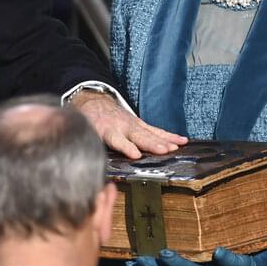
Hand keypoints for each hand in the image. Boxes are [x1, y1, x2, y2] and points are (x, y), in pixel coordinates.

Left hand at [69, 92, 185, 157]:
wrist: (94, 102)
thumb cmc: (89, 121)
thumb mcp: (84, 132)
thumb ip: (88, 146)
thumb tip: (90, 162)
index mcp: (107, 130)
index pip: (117, 140)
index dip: (126, 147)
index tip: (136, 155)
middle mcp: (123, 127)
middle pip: (139, 137)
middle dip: (152, 144)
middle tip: (163, 150)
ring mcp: (133, 125)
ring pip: (150, 133)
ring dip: (163, 140)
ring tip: (175, 147)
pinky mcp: (141, 124)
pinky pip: (157, 131)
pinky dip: (170, 135)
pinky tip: (182, 140)